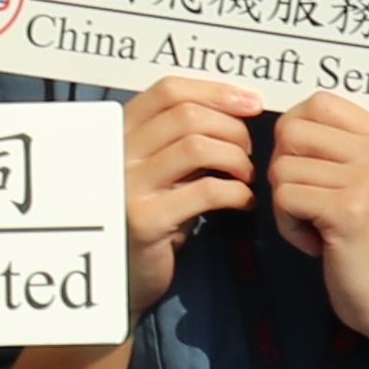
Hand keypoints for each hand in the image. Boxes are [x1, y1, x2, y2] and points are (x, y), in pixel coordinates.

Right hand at [121, 76, 259, 301]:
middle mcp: (117, 154)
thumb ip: (182, 139)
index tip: (250, 103)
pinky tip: (243, 202)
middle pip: (188, 115)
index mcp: (119, 133)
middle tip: (248, 151)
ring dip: (237, 159)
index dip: (215, 91)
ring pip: (199, 146)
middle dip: (232, 129)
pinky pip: (207, 190)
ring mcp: (127, 186)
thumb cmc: (152, 217)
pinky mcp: (146, 220)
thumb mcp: (160, 170)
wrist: (122, 277)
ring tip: (245, 177)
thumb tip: (238, 106)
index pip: (168, 90)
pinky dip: (238, 192)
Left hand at [261, 91, 368, 340]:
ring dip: (286, 205)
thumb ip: (336, 147)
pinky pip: (283, 198)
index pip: (318, 102)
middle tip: (308, 202)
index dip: (294, 134)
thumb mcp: (367, 180)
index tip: (307, 169)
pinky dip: (289, 226)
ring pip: (282, 167)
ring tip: (318, 226)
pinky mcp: (349, 210)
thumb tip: (282, 123)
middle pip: (291, 131)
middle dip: (284, 169)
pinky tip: (317, 243)